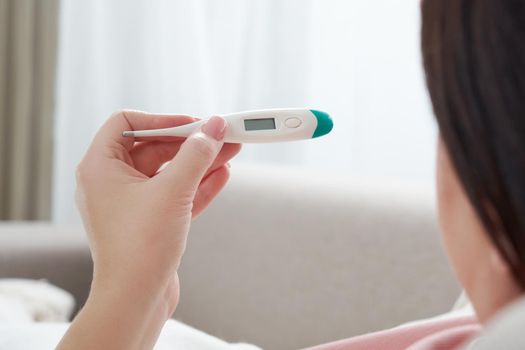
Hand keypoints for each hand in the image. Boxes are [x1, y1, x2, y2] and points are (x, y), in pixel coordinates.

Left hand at [57, 110, 239, 349]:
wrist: (137, 298)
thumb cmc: (140, 246)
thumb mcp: (172, 190)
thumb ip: (196, 155)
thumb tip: (214, 128)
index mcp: (100, 167)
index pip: (126, 124)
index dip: (161, 119)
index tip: (192, 124)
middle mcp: (111, 182)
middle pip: (154, 147)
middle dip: (191, 143)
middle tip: (222, 136)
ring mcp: (131, 203)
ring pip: (168, 172)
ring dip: (199, 163)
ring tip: (230, 152)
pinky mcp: (149, 221)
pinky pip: (174, 194)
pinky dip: (197, 185)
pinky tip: (222, 175)